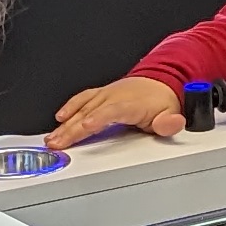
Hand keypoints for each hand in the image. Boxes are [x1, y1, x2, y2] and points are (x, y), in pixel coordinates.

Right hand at [47, 75, 186, 149]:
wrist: (159, 83)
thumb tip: (172, 123)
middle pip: (90, 112)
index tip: (85, 126)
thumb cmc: (161, 102)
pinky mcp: (100, 95)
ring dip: (66, 124)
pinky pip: (82, 99)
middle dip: (72, 128)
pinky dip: (70, 107)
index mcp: (131, 103)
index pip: (112, 111)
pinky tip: (59, 119)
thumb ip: (169, 123)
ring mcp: (105, 95)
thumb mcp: (171, 113)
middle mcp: (115, 97)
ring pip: (82, 108)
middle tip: (57, 142)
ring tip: (53, 138)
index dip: (98, 118)